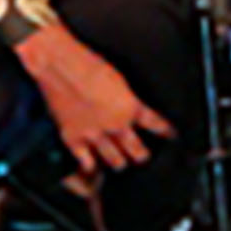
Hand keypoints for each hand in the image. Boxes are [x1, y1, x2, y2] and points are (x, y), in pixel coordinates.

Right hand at [17, 21, 171, 175]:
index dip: (164, 130)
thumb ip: (126, 97)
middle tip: (144, 157)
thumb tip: (129, 104)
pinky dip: (90, 166)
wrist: (60, 64)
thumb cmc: (87, 62)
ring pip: (114, 159)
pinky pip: (86, 161)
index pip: (154, 123)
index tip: (170, 135)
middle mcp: (115, 124)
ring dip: (119, 163)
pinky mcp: (74, 138)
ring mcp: (94, 134)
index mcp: (129, 106)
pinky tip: (92, 168)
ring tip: (121, 164)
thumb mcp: (118, 77)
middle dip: (142, 155)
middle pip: (136, 149)